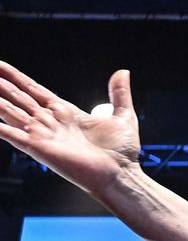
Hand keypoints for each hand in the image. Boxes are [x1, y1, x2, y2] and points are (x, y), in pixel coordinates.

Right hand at [0, 63, 140, 193]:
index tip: (0, 65)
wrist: (121, 175)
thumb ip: (119, 93)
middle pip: (17, 97)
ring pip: (9, 110)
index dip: (16, 77)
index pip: (33, 89)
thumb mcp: (123, 116)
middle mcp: (50, 122)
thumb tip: (122, 73)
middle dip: (1, 83)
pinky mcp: (38, 148)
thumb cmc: (122, 153)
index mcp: (65, 112)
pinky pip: (10, 133)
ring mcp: (42, 134)